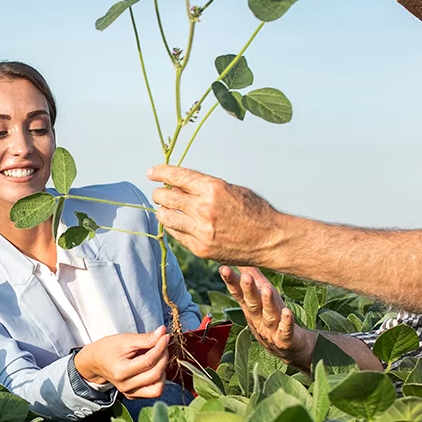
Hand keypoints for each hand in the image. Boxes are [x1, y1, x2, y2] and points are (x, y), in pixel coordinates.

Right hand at [74, 327, 169, 398]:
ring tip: (158, 357)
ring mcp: (129, 393)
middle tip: (162, 344)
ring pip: (158, 388)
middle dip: (163, 357)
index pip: (148, 361)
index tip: (165, 337)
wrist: (96, 361)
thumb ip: (145, 338)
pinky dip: (158, 379)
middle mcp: (125, 386)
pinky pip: (153, 391)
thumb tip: (163, 333)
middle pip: (155, 374)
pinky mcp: (133, 396)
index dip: (160, 348)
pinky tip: (153, 366)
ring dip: (162, 370)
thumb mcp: (125, 340)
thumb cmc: (109, 348)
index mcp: (121, 372)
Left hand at [147, 164, 279, 263]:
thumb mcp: (231, 189)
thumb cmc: (254, 211)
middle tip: (160, 194)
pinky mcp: (200, 248)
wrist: (269, 240)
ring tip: (167, 209)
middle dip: (160, 194)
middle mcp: (204, 208)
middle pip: (166, 197)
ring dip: (163, 211)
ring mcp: (201, 231)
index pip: (178, 177)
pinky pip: (176, 235)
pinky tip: (178, 223)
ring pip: (166, 217)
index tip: (152, 173)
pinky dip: (174, 227)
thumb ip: (204, 187)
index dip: (161, 173)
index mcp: (213, 189)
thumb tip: (179, 184)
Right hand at [221, 265, 314, 368]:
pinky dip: (286, 322)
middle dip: (248, 290)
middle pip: (252, 303)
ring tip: (267, 289)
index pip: (239, 293)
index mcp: (251, 307)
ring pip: (268, 315)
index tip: (223, 268)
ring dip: (267, 303)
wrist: (288, 348)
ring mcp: (271, 330)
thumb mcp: (261, 297)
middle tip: (245, 278)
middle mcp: (258, 318)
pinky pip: (286, 330)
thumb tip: (242, 259)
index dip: (231, 281)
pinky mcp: (285, 339)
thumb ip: (253, 279)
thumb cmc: (273, 317)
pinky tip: (287, 312)